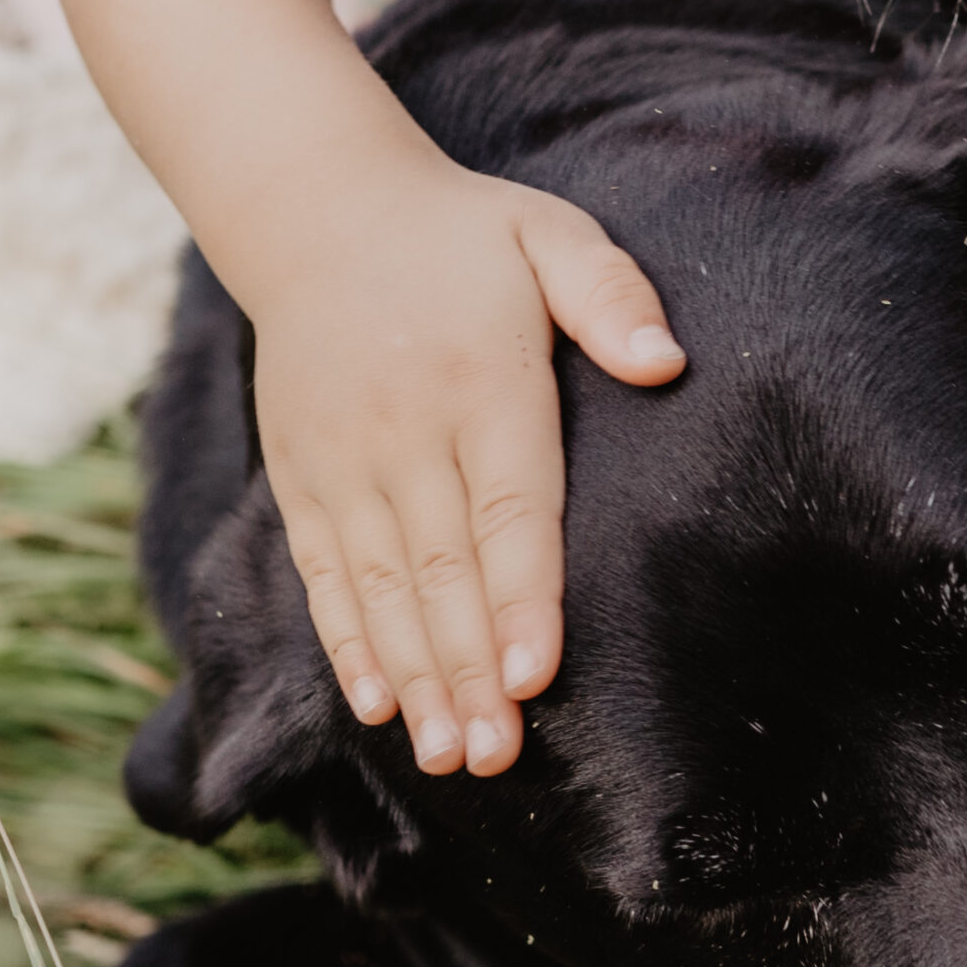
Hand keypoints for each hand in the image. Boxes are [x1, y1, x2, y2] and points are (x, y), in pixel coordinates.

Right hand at [250, 150, 683, 776]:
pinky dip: (348, 642)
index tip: (535, 674)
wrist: (317, 211)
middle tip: (497, 755)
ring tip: (447, 756)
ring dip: (415, 677)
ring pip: (381, 588)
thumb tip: (665, 361)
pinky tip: (378, 705)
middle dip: (470, 670)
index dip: (520, 597)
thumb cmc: (463, 237)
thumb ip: (609, 294)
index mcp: (481, 383)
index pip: (508, 509)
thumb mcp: (548, 234)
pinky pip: (325, 573)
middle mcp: (406, 432)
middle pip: (442, 569)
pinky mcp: (302, 478)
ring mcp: (344, 461)